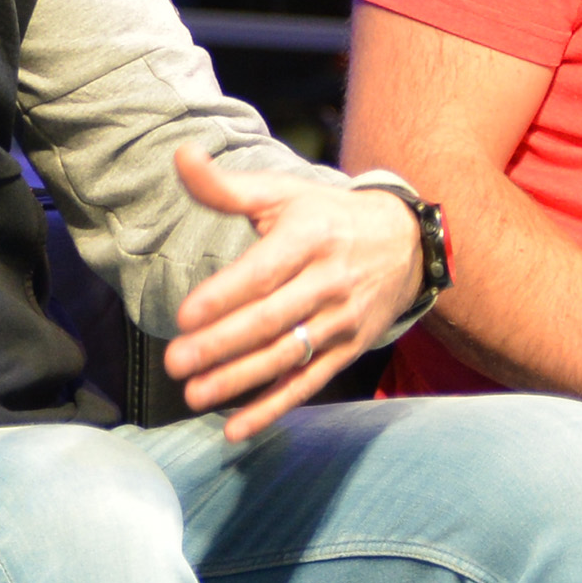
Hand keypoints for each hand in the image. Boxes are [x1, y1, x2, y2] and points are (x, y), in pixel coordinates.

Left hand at [162, 145, 418, 442]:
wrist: (406, 244)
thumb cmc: (327, 216)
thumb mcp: (282, 193)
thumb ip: (227, 186)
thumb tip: (181, 155)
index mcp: (309, 239)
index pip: (263, 273)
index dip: (225, 296)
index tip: (185, 315)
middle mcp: (328, 283)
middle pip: (270, 320)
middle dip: (220, 345)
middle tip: (175, 362)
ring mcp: (340, 321)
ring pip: (285, 357)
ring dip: (238, 381)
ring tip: (194, 395)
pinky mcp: (347, 350)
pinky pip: (307, 383)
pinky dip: (272, 407)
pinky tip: (236, 426)